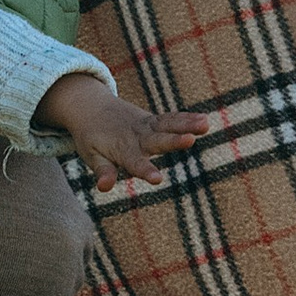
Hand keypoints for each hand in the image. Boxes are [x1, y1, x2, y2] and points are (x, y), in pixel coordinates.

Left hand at [35, 68, 207, 190]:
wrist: (90, 107)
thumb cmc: (91, 138)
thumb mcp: (91, 156)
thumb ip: (102, 171)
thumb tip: (103, 187)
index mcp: (122, 150)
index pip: (135, 163)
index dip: (145, 171)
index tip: (158, 179)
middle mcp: (137, 137)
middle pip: (157, 140)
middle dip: (174, 141)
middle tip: (190, 140)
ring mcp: (146, 126)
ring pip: (168, 125)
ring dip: (186, 124)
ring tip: (205, 124)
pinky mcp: (153, 120)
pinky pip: (170, 119)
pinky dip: (187, 118)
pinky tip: (205, 120)